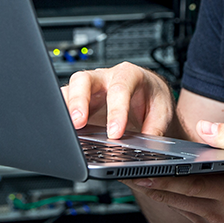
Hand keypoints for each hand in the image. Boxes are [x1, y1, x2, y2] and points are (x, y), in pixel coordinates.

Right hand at [61, 62, 175, 138]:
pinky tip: (62, 132)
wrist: (148, 98)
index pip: (119, 89)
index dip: (116, 112)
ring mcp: (89, 89)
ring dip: (65, 109)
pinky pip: (64, 104)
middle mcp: (105, 77)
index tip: (115, 133)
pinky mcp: (79, 102)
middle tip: (78, 123)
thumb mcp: (163, 112)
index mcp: (129, 74)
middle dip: (79, 101)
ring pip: (69, 90)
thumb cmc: (153, 100)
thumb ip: (155, 129)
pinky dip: (61, 117)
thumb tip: (147, 148)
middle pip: (84, 80)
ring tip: (66, 130)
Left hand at [128, 120, 223, 222]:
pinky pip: (186, 211)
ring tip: (132, 172)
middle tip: (121, 170)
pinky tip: (158, 184)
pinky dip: (170, 197)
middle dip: (147, 183)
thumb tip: (204, 128)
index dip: (161, 178)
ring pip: (177, 205)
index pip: (189, 184)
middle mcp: (220, 212)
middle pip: (175, 196)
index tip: (138, 169)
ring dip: (155, 190)